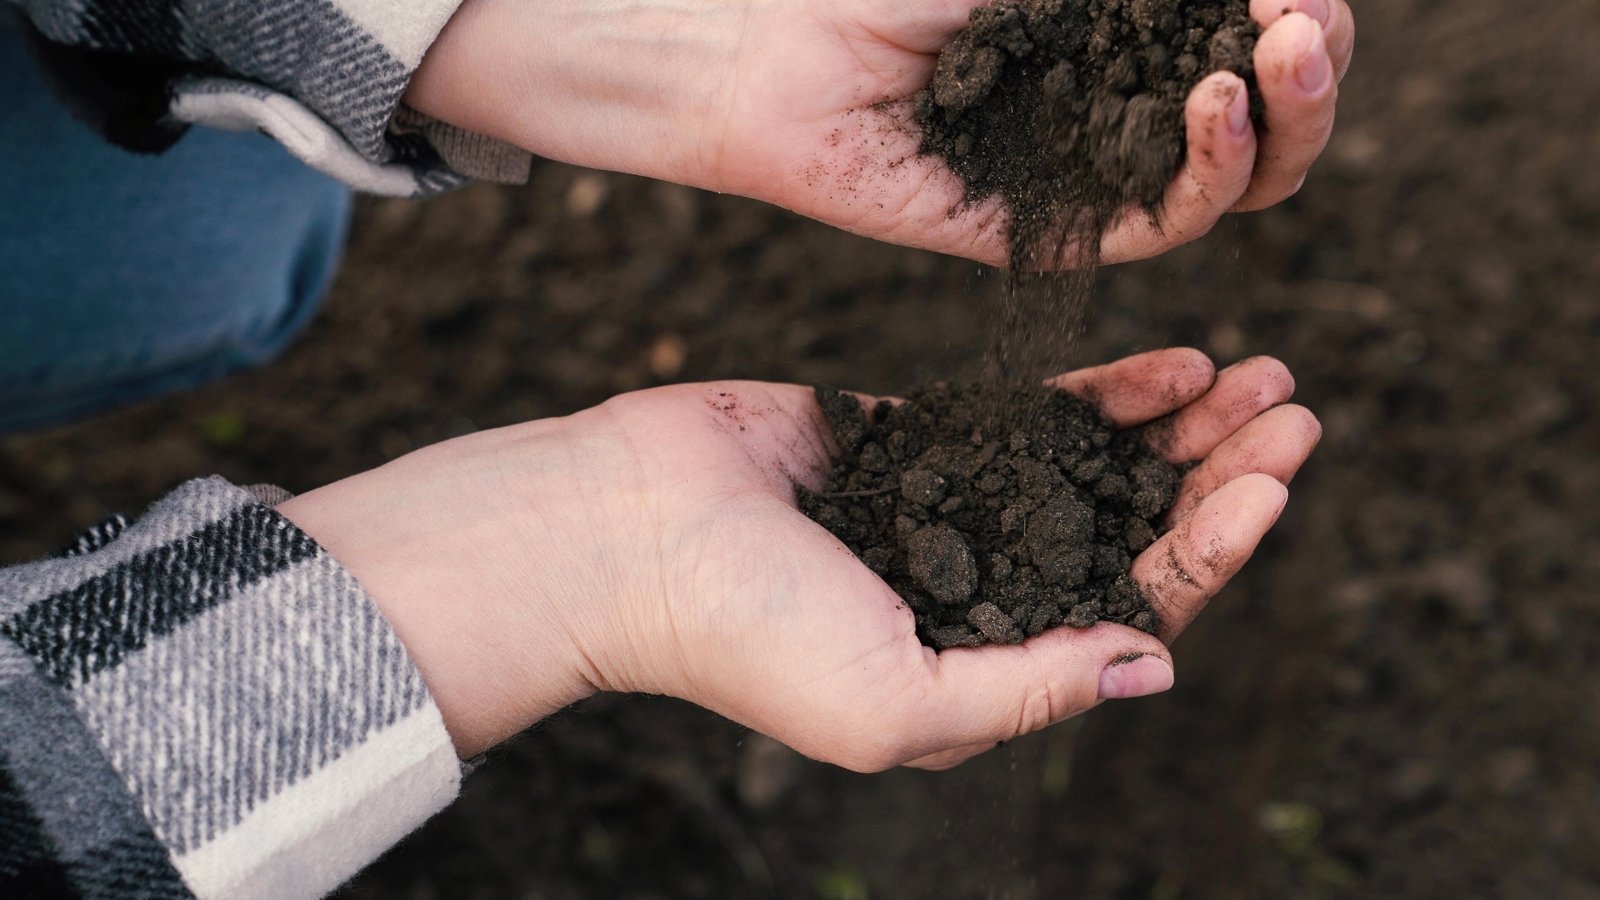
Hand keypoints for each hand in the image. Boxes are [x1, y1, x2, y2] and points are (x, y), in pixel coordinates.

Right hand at [278, 349, 1319, 768]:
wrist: (624, 530)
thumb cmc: (744, 635)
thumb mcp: (896, 705)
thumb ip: (1028, 689)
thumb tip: (1155, 668)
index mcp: (987, 667)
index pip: (1134, 610)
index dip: (1213, 550)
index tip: (1273, 482)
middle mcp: (986, 592)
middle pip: (1134, 533)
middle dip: (1219, 478)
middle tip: (1295, 416)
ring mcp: (958, 511)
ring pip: (1099, 469)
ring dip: (1181, 429)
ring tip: (1257, 377)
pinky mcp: (923, 440)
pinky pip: (1034, 417)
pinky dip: (1103, 395)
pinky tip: (1169, 365)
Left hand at [406, 0, 1353, 266]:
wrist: (777, 47)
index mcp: (1129, 57)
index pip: (1259, 57)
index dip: (1310, 25)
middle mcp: (1121, 125)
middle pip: (1271, 132)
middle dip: (1316, 77)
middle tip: (1310, 24)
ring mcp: (1088, 184)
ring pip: (1234, 188)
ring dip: (1283, 122)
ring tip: (1279, 50)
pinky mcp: (1044, 237)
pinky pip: (1156, 227)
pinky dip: (1204, 169)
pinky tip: (1211, 98)